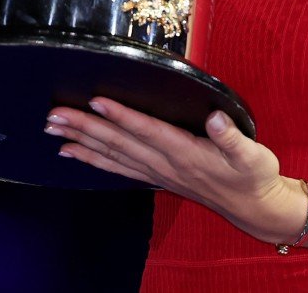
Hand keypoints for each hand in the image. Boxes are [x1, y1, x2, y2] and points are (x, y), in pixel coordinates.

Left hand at [44, 97, 303, 245]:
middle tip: (55, 115)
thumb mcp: (252, 155)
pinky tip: (73, 152)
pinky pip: (117, 168)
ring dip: (82, 142)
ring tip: (54, 130)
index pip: (147, 131)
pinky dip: (93, 159)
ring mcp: (158, 172)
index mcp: (187, 153)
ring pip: (112, 155)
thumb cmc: (253, 176)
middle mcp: (166, 164)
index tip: (96, 100)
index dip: (122, 116)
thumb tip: (215, 117)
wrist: (253, 207)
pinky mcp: (156, 177)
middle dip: (86, 127)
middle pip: (119, 143)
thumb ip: (231, 136)